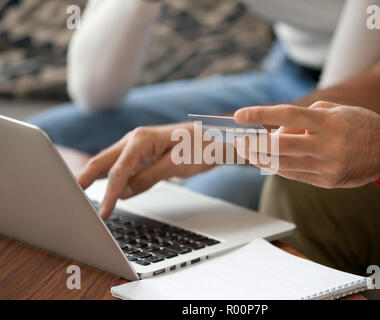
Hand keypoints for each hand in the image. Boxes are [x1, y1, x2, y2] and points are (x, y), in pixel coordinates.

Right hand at [77, 123, 210, 218]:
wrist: (215, 139)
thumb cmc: (200, 146)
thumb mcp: (177, 164)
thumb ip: (149, 177)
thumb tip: (125, 192)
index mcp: (142, 139)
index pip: (119, 170)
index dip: (109, 193)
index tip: (102, 212)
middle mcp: (135, 140)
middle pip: (103, 161)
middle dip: (85, 178)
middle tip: (67, 196)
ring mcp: (137, 147)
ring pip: (109, 164)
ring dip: (94, 179)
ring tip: (77, 196)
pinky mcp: (141, 155)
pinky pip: (121, 168)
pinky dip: (110, 180)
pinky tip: (102, 189)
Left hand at [233, 101, 379, 188]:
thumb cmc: (358, 125)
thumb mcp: (334, 111)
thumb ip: (303, 118)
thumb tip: (277, 130)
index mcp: (328, 122)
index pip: (287, 115)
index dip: (260, 114)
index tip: (240, 115)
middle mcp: (327, 145)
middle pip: (280, 145)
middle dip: (254, 144)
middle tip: (238, 140)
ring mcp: (327, 167)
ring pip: (284, 164)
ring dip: (261, 158)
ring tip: (248, 151)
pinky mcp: (328, 182)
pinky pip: (295, 175)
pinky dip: (278, 168)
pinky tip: (266, 162)